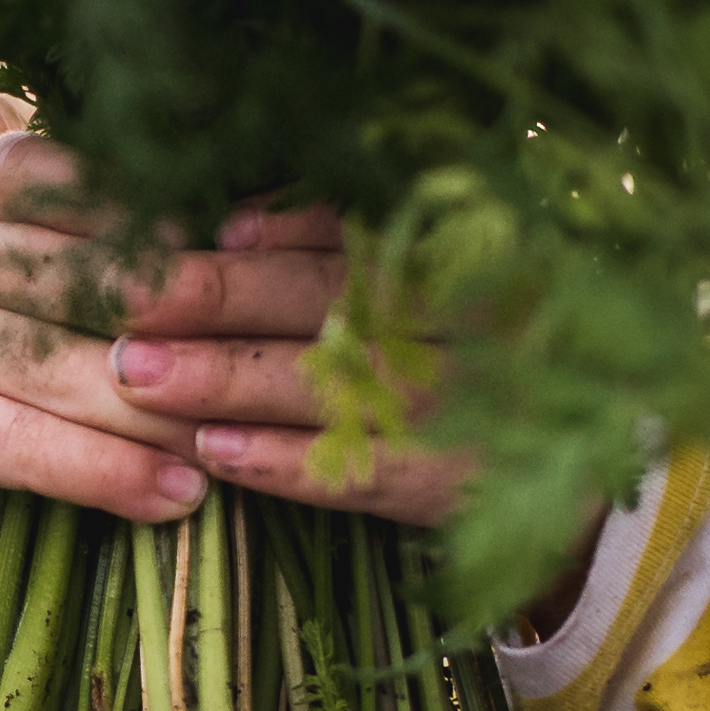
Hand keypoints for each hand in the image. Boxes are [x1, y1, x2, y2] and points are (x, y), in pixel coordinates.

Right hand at [0, 141, 469, 535]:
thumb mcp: (18, 246)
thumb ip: (107, 227)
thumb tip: (260, 220)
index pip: (83, 179)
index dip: (167, 214)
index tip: (247, 245)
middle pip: (84, 278)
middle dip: (186, 320)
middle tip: (277, 355)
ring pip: (62, 368)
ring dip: (164, 411)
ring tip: (245, 440)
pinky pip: (26, 447)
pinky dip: (107, 473)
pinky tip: (177, 495)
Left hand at [101, 203, 482, 530]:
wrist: (582, 440)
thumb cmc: (476, 338)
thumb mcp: (429, 267)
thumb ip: (341, 236)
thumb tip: (236, 223)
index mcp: (470, 254)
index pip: (355, 240)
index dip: (265, 236)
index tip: (182, 234)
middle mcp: (479, 324)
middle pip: (336, 306)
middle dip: (223, 301)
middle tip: (126, 300)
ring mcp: (473, 410)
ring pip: (341, 390)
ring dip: (234, 383)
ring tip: (140, 377)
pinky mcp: (457, 487)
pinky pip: (364, 475)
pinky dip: (288, 463)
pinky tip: (216, 452)